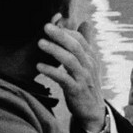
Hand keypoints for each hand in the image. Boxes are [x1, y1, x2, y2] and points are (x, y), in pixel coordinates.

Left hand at [37, 18, 104, 132]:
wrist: (93, 110)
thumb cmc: (86, 83)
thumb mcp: (88, 62)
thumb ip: (85, 43)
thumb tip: (86, 22)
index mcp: (90, 57)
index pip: (80, 39)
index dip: (66, 30)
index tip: (52, 23)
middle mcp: (89, 65)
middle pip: (75, 46)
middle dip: (60, 35)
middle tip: (45, 27)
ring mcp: (83, 78)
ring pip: (70, 60)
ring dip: (54, 50)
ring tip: (40, 43)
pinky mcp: (77, 90)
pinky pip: (63, 78)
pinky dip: (51, 71)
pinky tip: (39, 66)